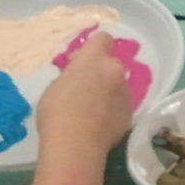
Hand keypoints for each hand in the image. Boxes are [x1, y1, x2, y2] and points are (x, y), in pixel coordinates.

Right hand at [36, 32, 131, 156]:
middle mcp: (114, 69)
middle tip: (84, 91)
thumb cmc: (57, 113)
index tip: (84, 59)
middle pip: (110, 64)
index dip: (95, 46)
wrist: (76, 145)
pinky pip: (120, 105)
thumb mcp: (55, 87)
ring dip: (108, 92)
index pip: (102, 38)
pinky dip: (112, 111)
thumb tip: (79, 77)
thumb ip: (72, 75)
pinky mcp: (130, 112)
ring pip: (117, 85)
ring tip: (92, 112)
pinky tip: (99, 125)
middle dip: (100, 74)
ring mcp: (125, 91)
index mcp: (93, 59)